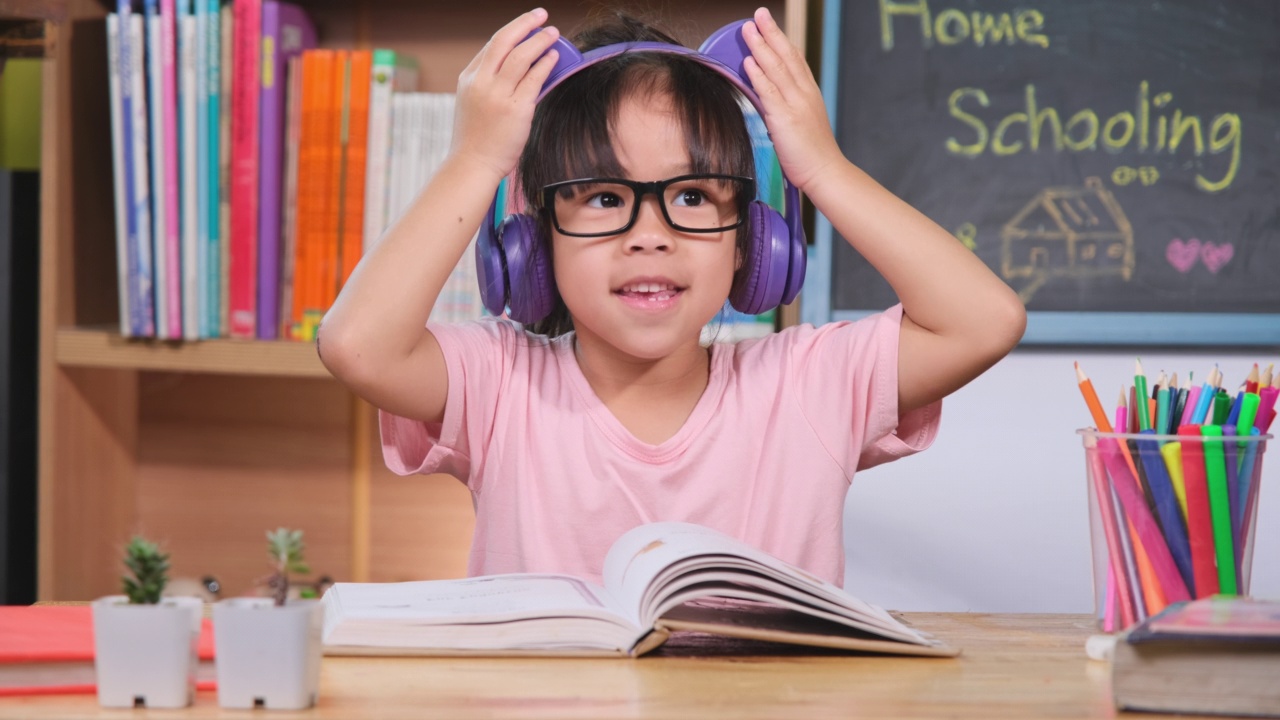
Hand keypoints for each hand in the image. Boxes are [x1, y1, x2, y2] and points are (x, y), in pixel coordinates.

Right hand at [452, 9, 560, 178]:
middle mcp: (481, 83)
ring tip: (553, 33)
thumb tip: (519, 69)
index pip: (492, 46)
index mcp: (469, 79)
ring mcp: (498, 95)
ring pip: (521, 56)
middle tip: (541, 16)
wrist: (472, 165)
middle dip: (525, 23)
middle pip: (504, 41)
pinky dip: (546, 64)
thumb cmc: (475, 140)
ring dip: (540, 40)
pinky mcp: (516, 109)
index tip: (525, 24)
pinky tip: (554, 57)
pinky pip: (535, 79)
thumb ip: (490, 84)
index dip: (512, 31)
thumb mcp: (473, 104)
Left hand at [741, 8, 842, 193]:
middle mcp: (804, 94)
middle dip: (772, 33)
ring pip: (777, 69)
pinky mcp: (785, 119)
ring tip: (749, 29)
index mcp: (809, 93)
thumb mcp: (803, 122)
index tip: (771, 25)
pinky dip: (759, 75)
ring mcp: (795, 105)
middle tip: (759, 15)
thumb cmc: (813, 153)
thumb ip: (788, 107)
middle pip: (787, 57)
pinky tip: (750, 62)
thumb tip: (771, 99)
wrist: (825, 171)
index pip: (796, 60)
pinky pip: (769, 92)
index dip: (782, 40)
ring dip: (761, 47)